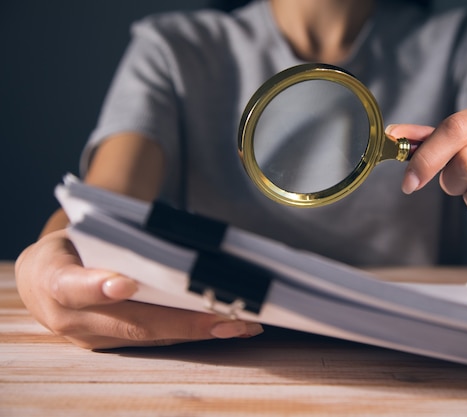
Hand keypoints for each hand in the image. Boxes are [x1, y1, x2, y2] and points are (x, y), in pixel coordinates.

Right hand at [15, 230, 262, 348]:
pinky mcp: (111, 347)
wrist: (40, 278)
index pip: (72, 285)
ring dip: (198, 332)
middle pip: (129, 322)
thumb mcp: (80, 231)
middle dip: (182, 322)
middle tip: (225, 317)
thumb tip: (175, 235)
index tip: (127, 285)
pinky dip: (192, 333)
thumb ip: (115, 236)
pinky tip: (229, 327)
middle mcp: (69, 318)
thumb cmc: (71, 247)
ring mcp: (91, 338)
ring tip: (241, 323)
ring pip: (149, 337)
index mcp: (53, 279)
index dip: (99, 287)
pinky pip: (155, 341)